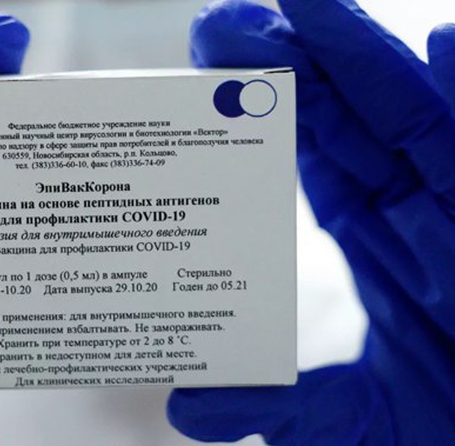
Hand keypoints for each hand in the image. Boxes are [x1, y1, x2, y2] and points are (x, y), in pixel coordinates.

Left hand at [168, 0, 454, 443]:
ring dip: (360, 58)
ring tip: (304, 3)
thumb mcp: (356, 420)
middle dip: (286, 67)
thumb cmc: (447, 424)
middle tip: (221, 22)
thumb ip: (279, 407)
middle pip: (347, 120)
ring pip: (410, 116)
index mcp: (376, 233)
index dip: (259, 112)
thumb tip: (184, 409)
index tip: (204, 71)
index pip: (311, 154)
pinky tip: (443, 38)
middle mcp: (417, 208)